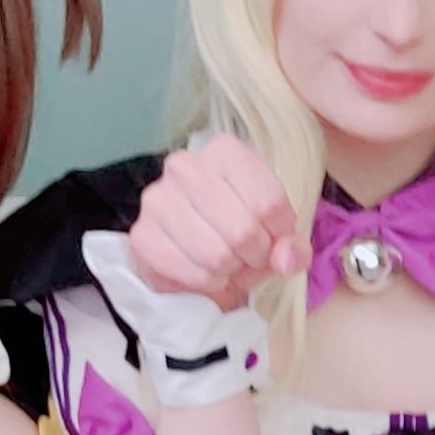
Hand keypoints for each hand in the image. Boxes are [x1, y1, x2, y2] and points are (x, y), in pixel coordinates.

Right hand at [129, 136, 311, 311]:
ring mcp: (158, 199)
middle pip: (243, 230)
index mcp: (225, 151)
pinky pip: (192, 273)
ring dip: (231, 271)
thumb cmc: (241, 237)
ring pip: (217, 255)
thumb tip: (287, 259)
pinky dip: (208, 283)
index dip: (280, 236)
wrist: (195, 259)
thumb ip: (293, 246)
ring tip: (228, 265)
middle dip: (255, 257)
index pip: (269, 203)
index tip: (273, 240)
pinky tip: (206, 273)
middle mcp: (185, 166)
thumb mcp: (277, 235)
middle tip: (249, 258)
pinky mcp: (142, 236)